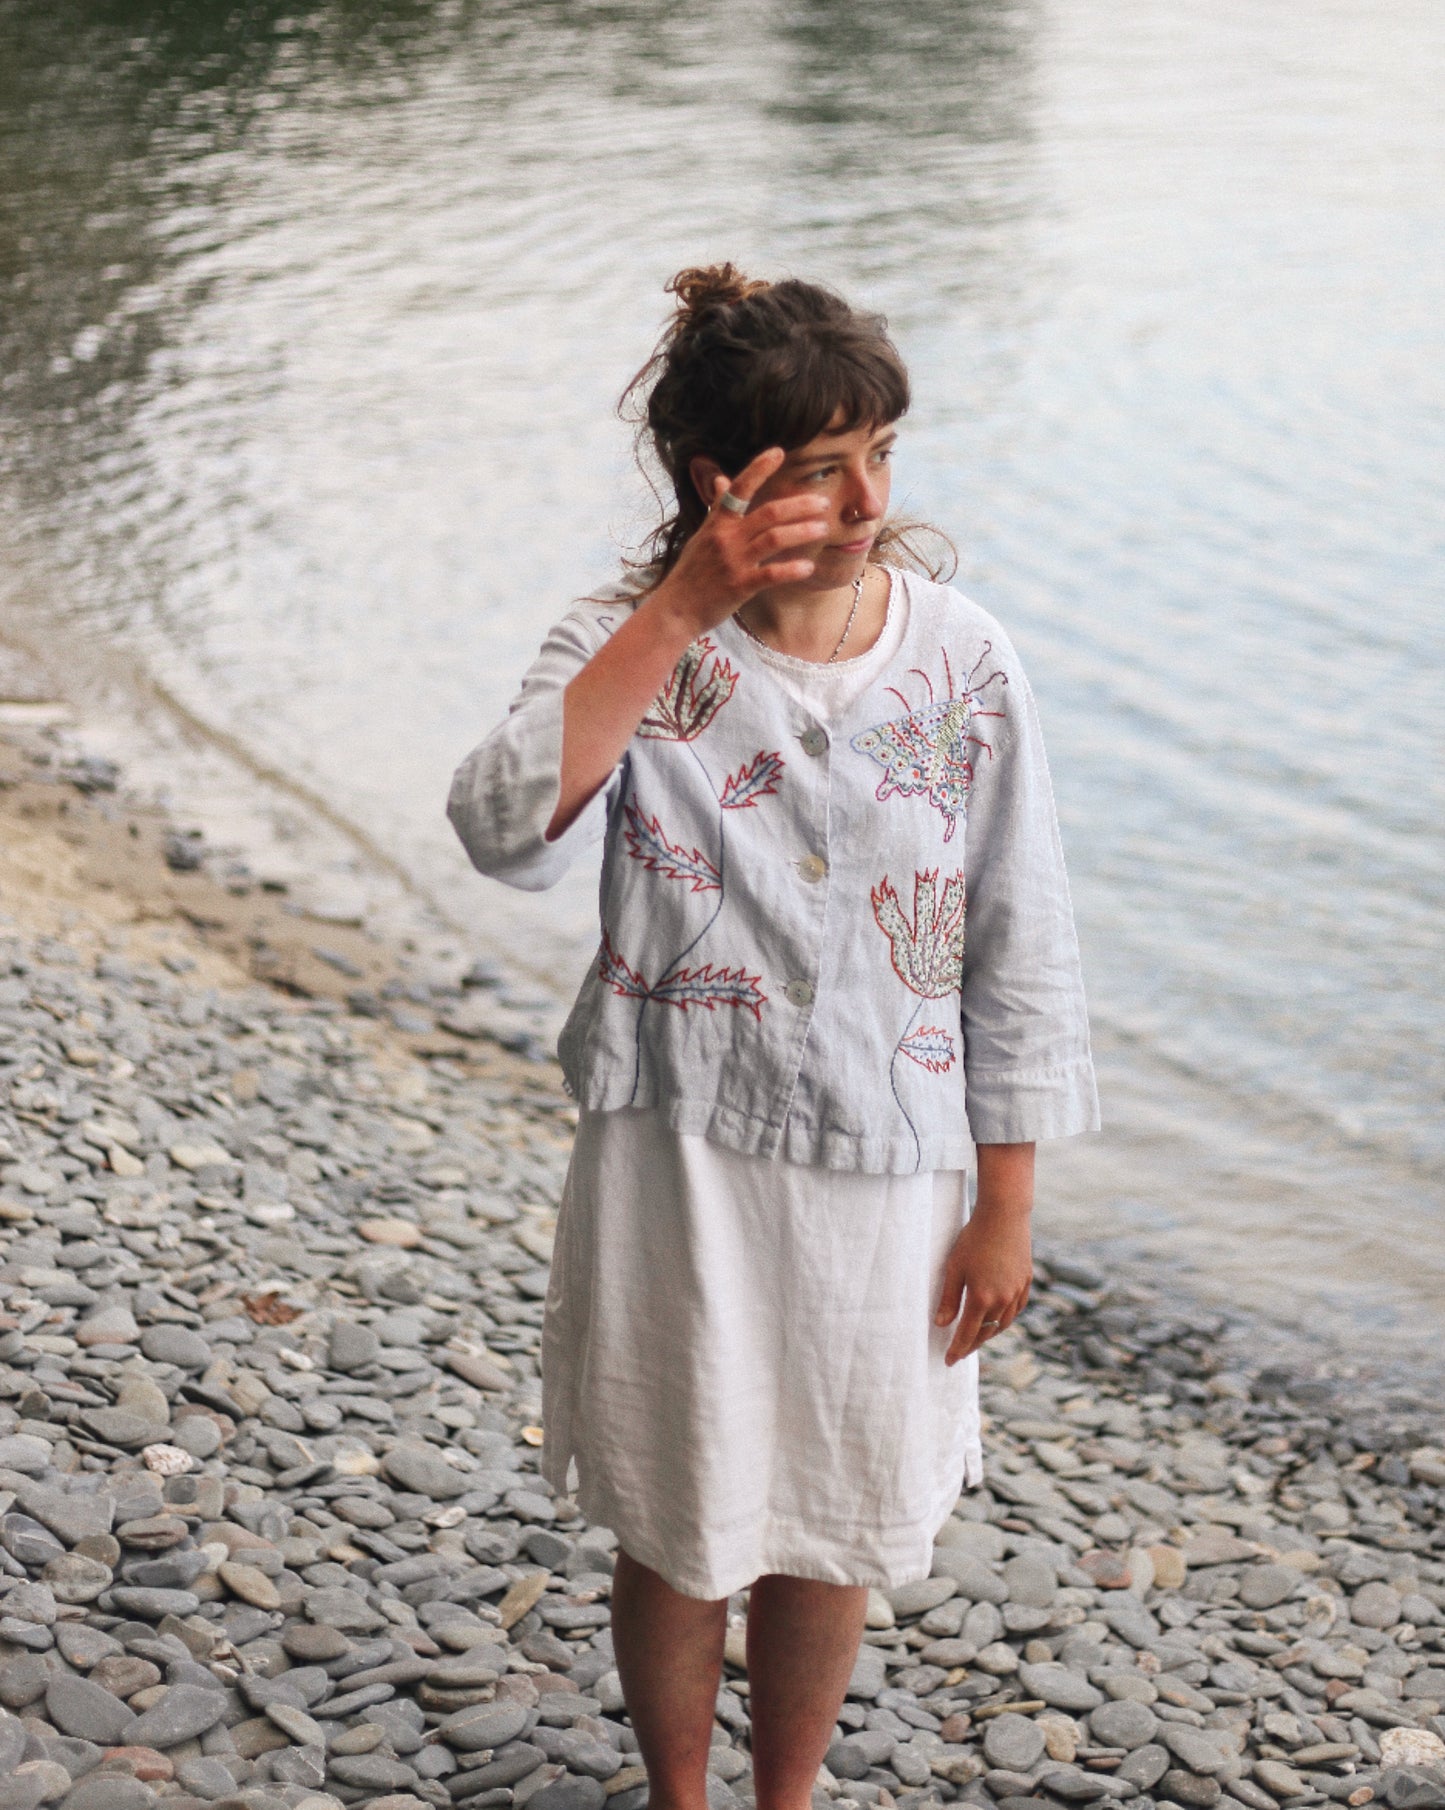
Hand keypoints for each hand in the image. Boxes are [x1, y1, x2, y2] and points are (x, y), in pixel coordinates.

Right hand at [650, 447, 827, 636]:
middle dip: (799, 505)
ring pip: (774, 539)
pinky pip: (771, 575)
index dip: (758, 469)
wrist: (676, 608)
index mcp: (718, 523)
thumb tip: (721, 480)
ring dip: (802, 532)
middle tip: (823, 503)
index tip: (779, 452)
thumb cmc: (691, 572)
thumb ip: (716, 507)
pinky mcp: (740, 586)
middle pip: (768, 513)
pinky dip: (792, 569)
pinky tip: (809, 566)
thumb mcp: (701, 535)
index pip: (739, 489)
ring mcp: (733, 562)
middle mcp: (726, 538)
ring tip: (823, 528)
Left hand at [934, 1188, 1033, 1365]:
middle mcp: (1003, 1300)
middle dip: (972, 1344)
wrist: (1004, 1215)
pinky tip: (999, 1318)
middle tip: (961, 1351)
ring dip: (990, 1333)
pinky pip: (1017, 1309)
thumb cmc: (974, 1239)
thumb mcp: (954, 1267)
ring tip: (978, 1336)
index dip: (957, 1350)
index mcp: (982, 1298)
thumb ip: (949, 1299)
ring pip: (1004, 1323)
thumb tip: (941, 1324)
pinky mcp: (1026, 1281)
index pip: (967, 1334)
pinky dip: (1006, 1318)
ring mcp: (1017, 1291)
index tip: (949, 1361)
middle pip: (986, 1332)